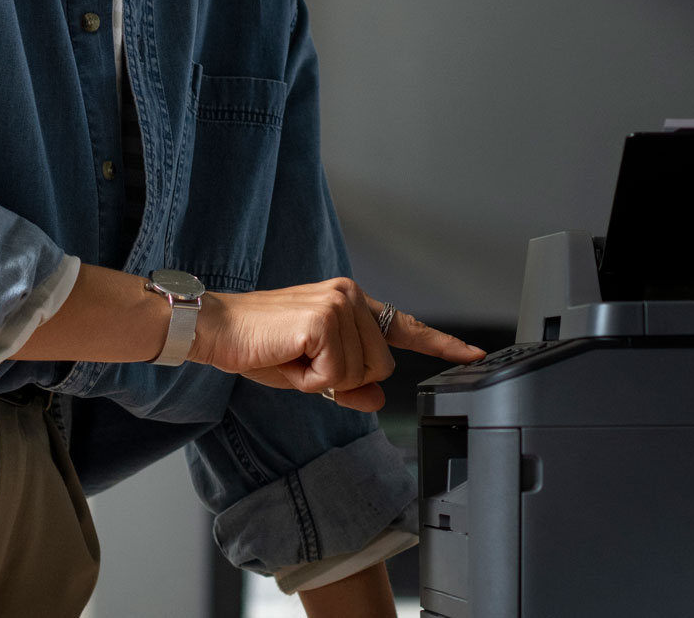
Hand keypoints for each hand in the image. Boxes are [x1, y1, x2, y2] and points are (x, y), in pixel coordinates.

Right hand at [189, 277, 485, 411]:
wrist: (217, 329)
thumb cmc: (257, 345)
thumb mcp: (310, 373)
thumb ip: (348, 385)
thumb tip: (376, 398)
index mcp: (349, 303)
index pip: (404, 326)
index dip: (442, 344)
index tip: (475, 355)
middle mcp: (350, 296)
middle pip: (381, 366)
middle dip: (342, 379)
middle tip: (303, 362)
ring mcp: (340, 304)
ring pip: (360, 373)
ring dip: (323, 380)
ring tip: (292, 356)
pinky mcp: (326, 319)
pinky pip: (336, 375)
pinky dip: (311, 380)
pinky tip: (289, 357)